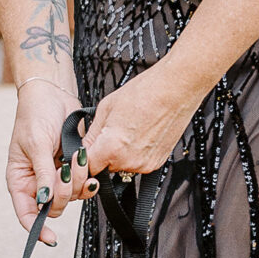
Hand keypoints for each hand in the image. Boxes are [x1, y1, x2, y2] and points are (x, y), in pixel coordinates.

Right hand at [6, 80, 87, 239]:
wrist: (53, 95)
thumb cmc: (35, 116)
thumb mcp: (36, 144)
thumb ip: (43, 174)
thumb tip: (45, 201)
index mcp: (20, 179)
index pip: (26, 213)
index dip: (37, 228)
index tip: (51, 237)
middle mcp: (38, 182)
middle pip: (54, 208)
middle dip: (64, 193)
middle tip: (66, 170)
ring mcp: (56, 176)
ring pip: (72, 197)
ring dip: (79, 182)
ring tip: (79, 157)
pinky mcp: (73, 169)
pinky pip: (84, 186)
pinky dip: (88, 178)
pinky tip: (87, 162)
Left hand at [82, 60, 198, 180]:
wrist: (175, 89)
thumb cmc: (142, 92)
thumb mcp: (105, 108)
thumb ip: (91, 134)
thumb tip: (82, 148)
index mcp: (111, 148)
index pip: (87, 167)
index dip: (83, 158)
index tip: (84, 150)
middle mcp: (129, 162)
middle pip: (104, 167)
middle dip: (102, 154)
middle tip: (110, 131)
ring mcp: (145, 165)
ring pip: (121, 166)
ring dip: (118, 154)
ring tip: (128, 128)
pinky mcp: (157, 163)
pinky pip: (136, 163)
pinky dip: (133, 153)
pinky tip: (140, 133)